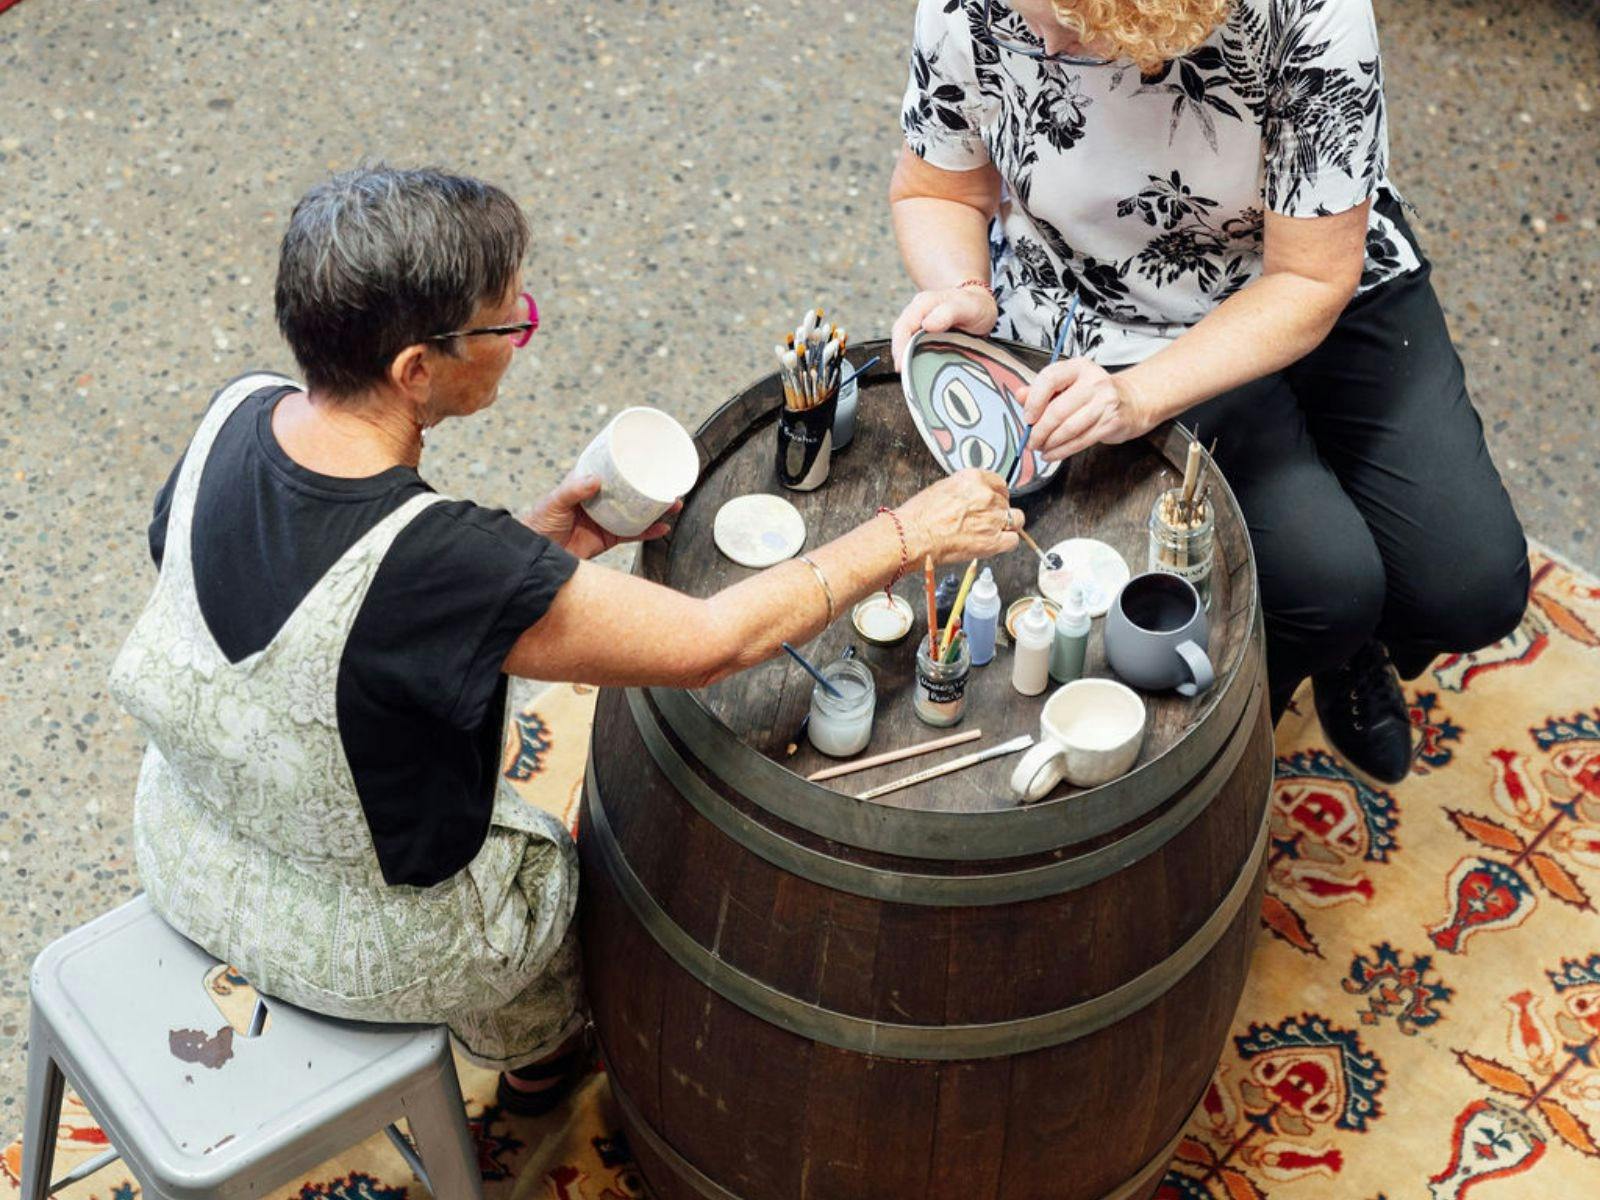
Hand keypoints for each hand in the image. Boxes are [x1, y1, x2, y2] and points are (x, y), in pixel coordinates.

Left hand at [525, 472, 680, 559]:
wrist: (536, 555)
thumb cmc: (538, 523)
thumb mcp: (554, 502)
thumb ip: (573, 490)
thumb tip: (596, 479)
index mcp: (586, 485)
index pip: (609, 469)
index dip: (627, 463)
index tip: (646, 456)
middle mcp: (599, 500)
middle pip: (629, 490)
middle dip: (649, 486)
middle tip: (668, 482)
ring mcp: (605, 519)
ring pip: (636, 511)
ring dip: (654, 508)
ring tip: (673, 503)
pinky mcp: (608, 539)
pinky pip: (632, 534)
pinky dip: (648, 532)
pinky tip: (662, 528)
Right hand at [890, 285, 999, 370]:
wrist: (983, 305)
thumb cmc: (975, 305)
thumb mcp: (966, 306)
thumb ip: (948, 312)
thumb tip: (928, 325)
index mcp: (924, 304)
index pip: (903, 327)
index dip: (900, 347)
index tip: (902, 366)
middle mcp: (918, 314)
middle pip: (900, 338)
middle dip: (900, 358)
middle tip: (907, 378)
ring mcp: (920, 326)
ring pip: (906, 344)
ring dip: (907, 361)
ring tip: (912, 378)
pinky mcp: (925, 336)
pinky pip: (915, 349)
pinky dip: (916, 360)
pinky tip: (921, 371)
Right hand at [895, 468, 1020, 565]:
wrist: (913, 537)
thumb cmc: (919, 516)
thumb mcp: (942, 488)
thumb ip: (965, 490)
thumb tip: (973, 496)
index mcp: (973, 479)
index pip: (999, 483)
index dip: (996, 494)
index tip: (992, 501)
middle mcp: (986, 495)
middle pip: (1006, 502)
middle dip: (997, 511)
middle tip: (983, 520)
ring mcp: (992, 518)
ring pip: (1016, 519)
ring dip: (1006, 525)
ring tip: (990, 532)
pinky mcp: (993, 541)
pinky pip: (1013, 540)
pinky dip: (1006, 542)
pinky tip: (993, 543)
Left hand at [1019, 358, 1153, 460]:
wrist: (1131, 402)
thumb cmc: (1093, 394)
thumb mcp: (1068, 385)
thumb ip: (1042, 390)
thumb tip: (1019, 395)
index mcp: (1078, 367)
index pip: (1050, 379)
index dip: (1034, 401)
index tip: (1027, 418)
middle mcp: (1094, 381)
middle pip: (1057, 410)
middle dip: (1039, 431)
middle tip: (1030, 441)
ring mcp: (1105, 402)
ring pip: (1068, 429)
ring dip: (1050, 443)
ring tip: (1040, 448)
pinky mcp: (1111, 422)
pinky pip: (1080, 441)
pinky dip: (1062, 451)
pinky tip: (1052, 454)